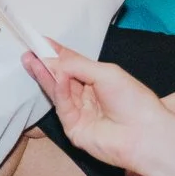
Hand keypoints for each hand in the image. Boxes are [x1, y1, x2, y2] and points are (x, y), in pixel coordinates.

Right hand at [22, 42, 174, 175]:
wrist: (145, 134)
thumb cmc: (133, 100)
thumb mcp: (105, 73)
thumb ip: (76, 65)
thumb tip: (51, 61)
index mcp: (99, 81)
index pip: (73, 64)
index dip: (57, 53)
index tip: (41, 41)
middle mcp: (87, 96)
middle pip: (61, 77)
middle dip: (45, 63)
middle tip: (29, 50)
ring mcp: (80, 113)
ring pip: (58, 91)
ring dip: (44, 75)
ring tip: (30, 59)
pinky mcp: (73, 128)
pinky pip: (63, 106)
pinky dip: (59, 90)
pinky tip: (56, 76)